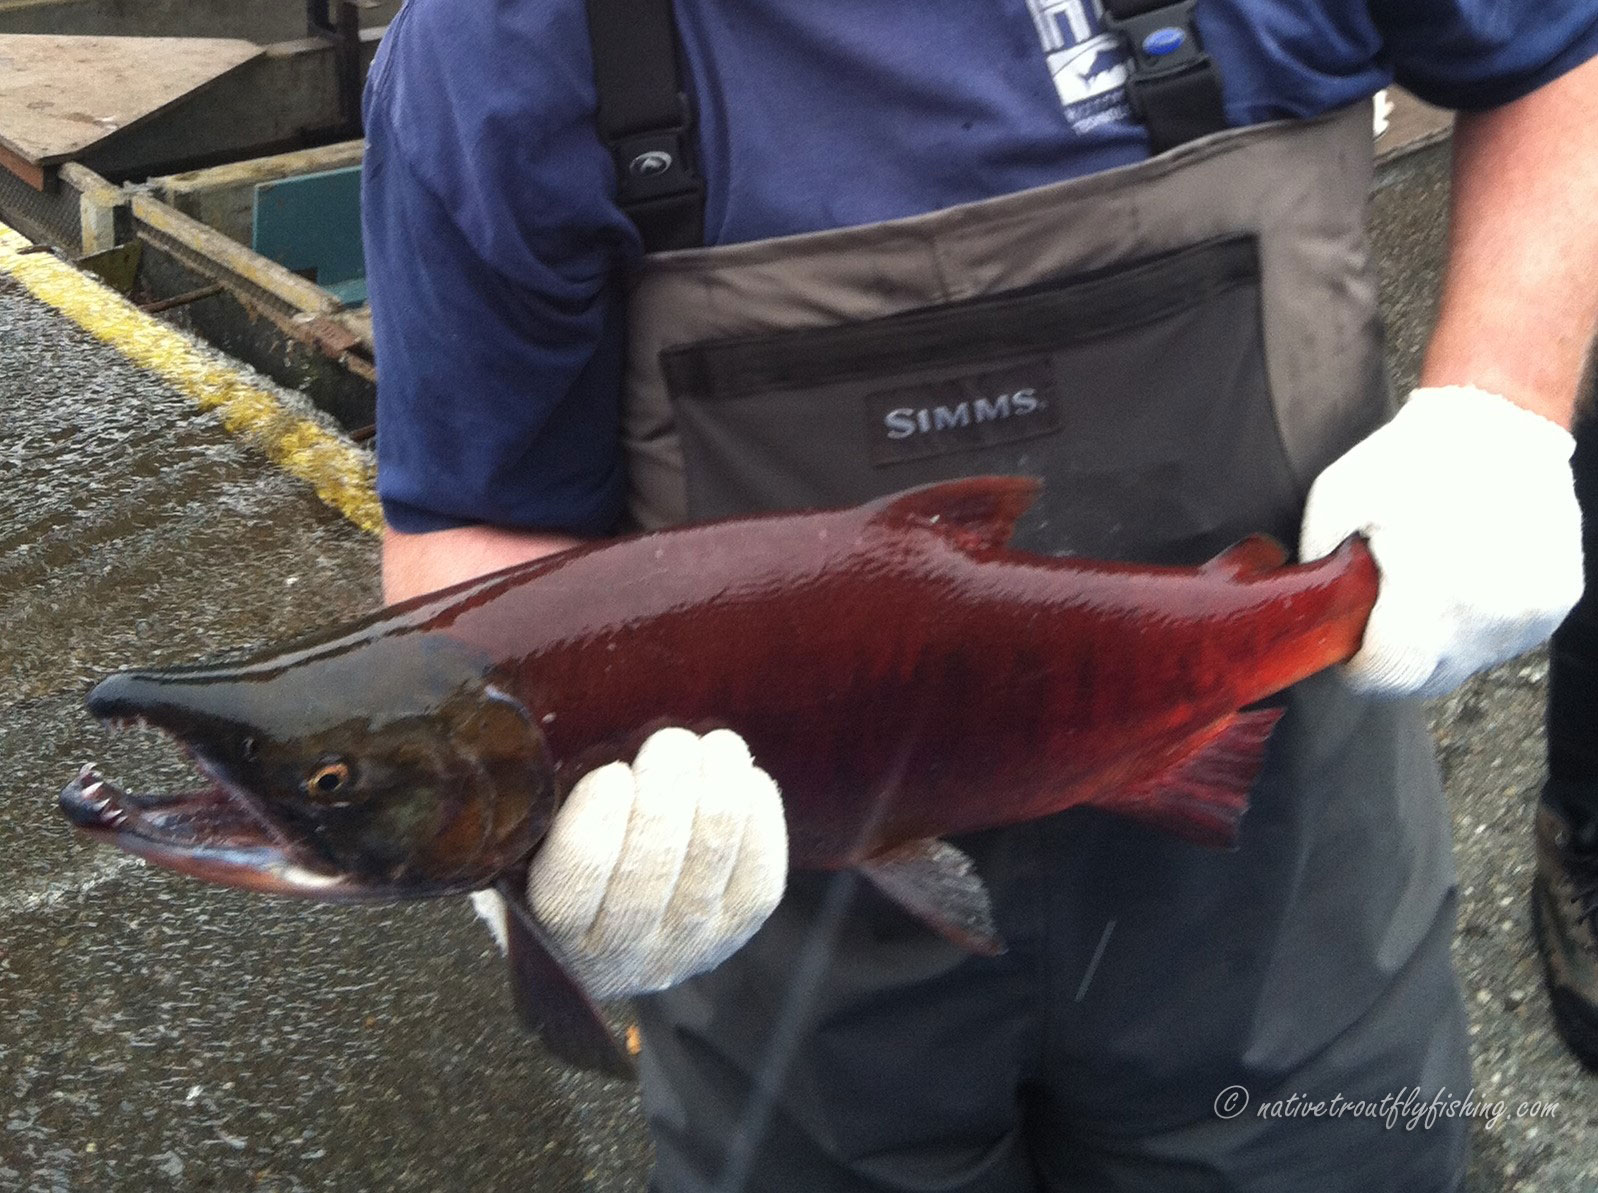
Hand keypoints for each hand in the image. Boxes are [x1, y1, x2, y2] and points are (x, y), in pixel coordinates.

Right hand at [524, 727, 786, 999]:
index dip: (599, 818)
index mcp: (552, 929)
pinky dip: (760, 818)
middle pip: (652, 863)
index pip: (576, 876)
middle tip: (671, 741)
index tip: (611, 772)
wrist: (613, 930)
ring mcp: (683, 946)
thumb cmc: (560, 859)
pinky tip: (748, 780)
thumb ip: (532, 808)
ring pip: (710, 859)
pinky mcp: (735, 930)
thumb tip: (556, 741)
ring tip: (716, 745)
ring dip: (719, 789)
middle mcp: (619, 953)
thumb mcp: (525, 844)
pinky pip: (760, 875)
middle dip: (668, 787)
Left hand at [1300, 385, 1583, 697]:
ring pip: (1466, 660)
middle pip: (1426, 678)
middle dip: (1395, 657)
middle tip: (1381, 618)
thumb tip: (1310, 610)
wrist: (1499, 423)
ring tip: (1429, 584)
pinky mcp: (1555, 604)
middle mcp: (1488, 614)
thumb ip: (1318, 560)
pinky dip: (1478, 622)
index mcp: (1431, 592)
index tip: (1347, 647)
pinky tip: (1467, 578)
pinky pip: (1502, 637)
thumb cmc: (1411, 459)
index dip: (1358, 667)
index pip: (1387, 674)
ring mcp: (1528, 613)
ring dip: (1440, 640)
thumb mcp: (1336, 499)